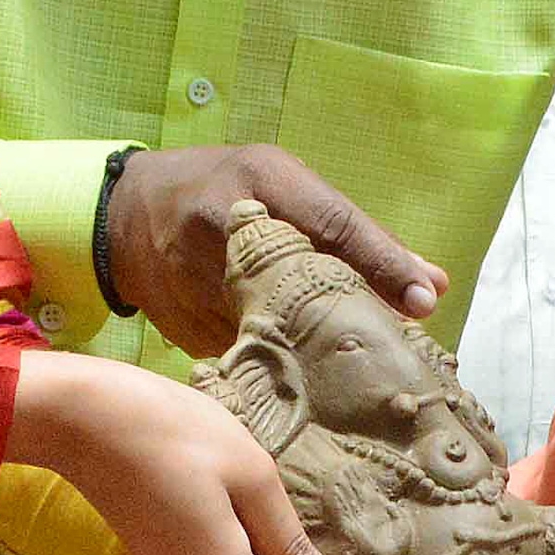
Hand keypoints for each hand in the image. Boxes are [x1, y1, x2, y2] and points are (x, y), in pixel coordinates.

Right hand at [97, 145, 445, 355]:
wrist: (122, 218)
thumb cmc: (222, 189)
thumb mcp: (283, 184)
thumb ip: (354, 234)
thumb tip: (432, 286)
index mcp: (258, 182)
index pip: (331, 224)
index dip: (381, 263)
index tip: (424, 300)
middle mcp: (225, 231)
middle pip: (308, 289)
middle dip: (354, 322)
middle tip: (396, 352)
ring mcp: (199, 285)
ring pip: (280, 335)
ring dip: (321, 353)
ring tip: (354, 368)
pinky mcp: (188, 331)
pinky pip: (251, 358)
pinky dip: (281, 367)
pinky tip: (300, 372)